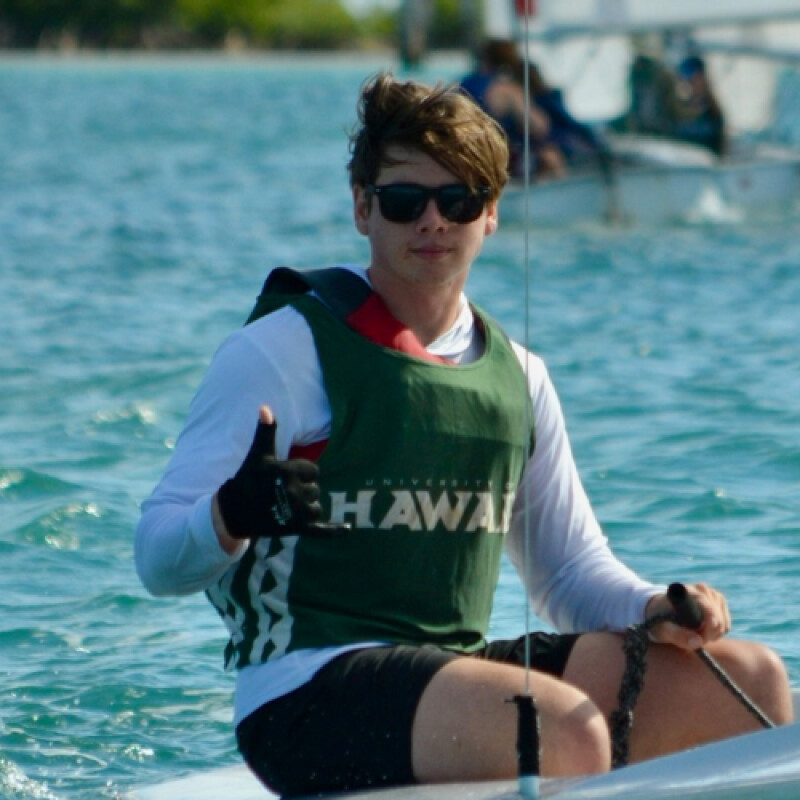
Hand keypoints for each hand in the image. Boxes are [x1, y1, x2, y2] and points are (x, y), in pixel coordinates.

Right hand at [216, 406, 348, 539]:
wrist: (234, 512)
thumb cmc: (248, 479)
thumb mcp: (258, 455)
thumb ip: (266, 432)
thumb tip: (265, 407)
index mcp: (289, 471)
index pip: (313, 471)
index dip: (301, 474)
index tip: (284, 478)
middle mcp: (295, 491)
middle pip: (315, 490)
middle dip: (303, 491)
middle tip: (282, 494)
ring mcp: (296, 512)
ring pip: (316, 508)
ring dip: (307, 509)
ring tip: (287, 508)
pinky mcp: (296, 529)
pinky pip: (321, 530)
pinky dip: (335, 531)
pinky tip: (348, 528)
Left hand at [645, 582, 730, 649]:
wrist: (661, 610)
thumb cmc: (659, 619)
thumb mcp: (663, 629)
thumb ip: (677, 635)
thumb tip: (697, 642)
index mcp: (685, 591)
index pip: (706, 606)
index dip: (709, 623)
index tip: (703, 637)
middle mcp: (701, 589)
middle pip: (717, 618)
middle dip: (708, 634)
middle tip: (694, 640)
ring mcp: (712, 595)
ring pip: (723, 623)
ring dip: (712, 634)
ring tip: (695, 635)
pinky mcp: (719, 603)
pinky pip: (726, 625)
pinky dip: (717, 633)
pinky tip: (703, 632)